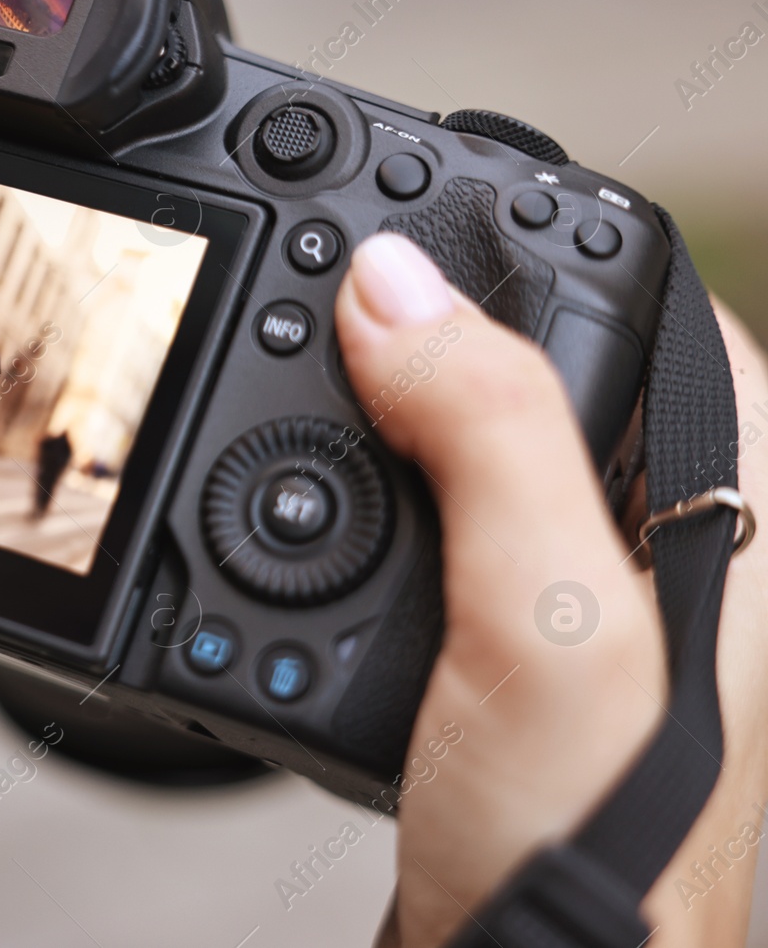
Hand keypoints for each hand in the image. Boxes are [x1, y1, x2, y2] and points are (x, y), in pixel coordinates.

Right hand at [335, 234, 767, 947]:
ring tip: (326, 366)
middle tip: (354, 281)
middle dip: (465, 322)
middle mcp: (692, 553)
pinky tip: (335, 505)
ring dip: (415, 406)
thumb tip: (392, 282)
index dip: (564, 246)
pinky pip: (461, 530)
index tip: (447, 208)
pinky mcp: (529, 659)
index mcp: (750, 518)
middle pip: (582, 372)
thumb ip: (490, 433)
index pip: (681, 318)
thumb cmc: (593, 844)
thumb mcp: (546, 623)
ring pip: (509, 451)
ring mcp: (609, 611)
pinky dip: (390, 496)